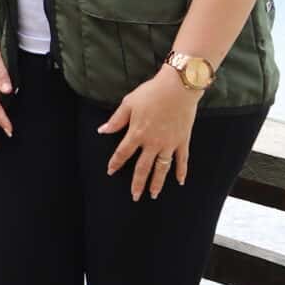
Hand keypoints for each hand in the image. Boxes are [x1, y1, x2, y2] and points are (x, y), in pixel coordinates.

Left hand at [98, 68, 197, 199]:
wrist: (178, 87)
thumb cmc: (152, 93)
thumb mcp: (128, 103)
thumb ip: (116, 120)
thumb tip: (102, 130)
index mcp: (137, 134)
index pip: (123, 153)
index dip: (115, 163)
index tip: (111, 171)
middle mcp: (153, 143)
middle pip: (143, 168)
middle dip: (137, 183)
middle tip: (135, 196)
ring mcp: (169, 143)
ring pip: (162, 168)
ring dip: (157, 183)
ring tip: (154, 194)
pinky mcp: (182, 141)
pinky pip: (182, 160)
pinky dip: (181, 171)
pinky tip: (180, 181)